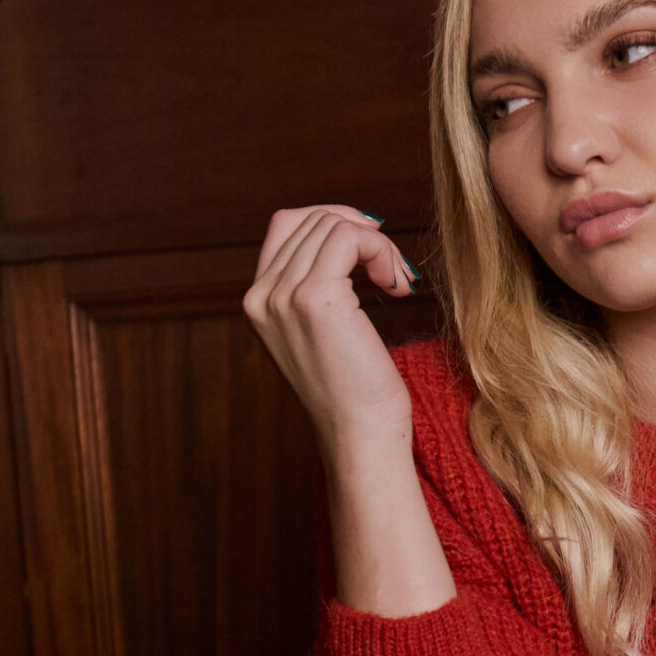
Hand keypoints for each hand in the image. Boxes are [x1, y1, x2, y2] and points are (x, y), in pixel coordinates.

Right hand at [245, 204, 454, 617]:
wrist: (361, 436)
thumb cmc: (357, 392)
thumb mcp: (326, 333)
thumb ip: (318, 287)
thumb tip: (349, 231)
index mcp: (258, 301)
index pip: (287, 224)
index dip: (335, 224)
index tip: (372, 253)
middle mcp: (261, 296)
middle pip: (311, 218)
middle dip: (362, 233)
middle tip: (393, 273)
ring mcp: (283, 297)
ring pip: (333, 224)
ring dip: (378, 245)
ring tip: (396, 282)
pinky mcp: (315, 299)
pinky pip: (349, 237)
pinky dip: (381, 250)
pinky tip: (397, 285)